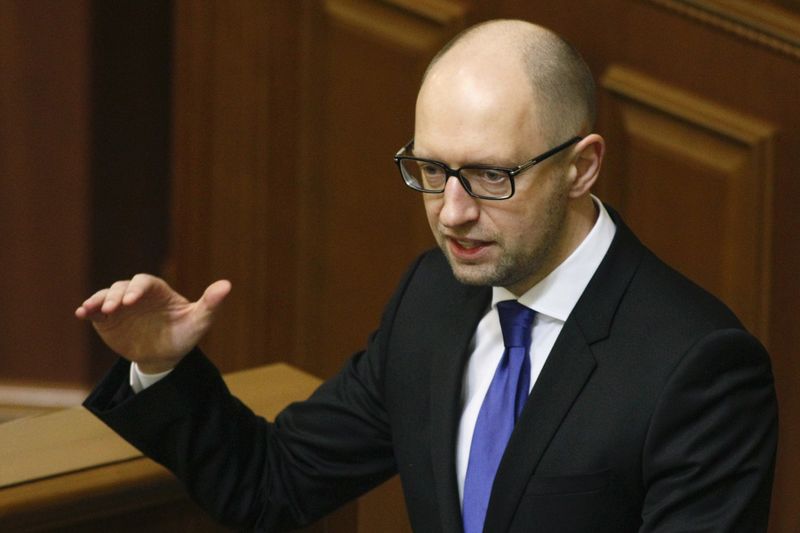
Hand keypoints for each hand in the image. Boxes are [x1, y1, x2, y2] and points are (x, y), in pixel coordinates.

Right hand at [75, 274, 230, 372]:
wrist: (164, 356)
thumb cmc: (184, 334)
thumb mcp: (199, 321)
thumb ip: (211, 304)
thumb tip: (227, 285)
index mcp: (157, 290)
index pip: (144, 282)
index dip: (137, 288)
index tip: (131, 300)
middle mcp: (136, 293)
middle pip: (122, 287)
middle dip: (116, 296)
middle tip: (113, 308)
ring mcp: (120, 305)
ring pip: (106, 295)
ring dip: (99, 301)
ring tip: (92, 310)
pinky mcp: (106, 319)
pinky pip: (95, 311)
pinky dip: (88, 310)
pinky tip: (81, 314)